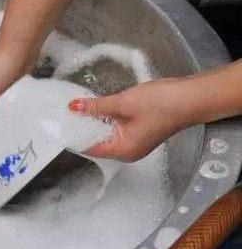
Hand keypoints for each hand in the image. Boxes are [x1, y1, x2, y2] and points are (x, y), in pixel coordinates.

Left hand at [68, 77, 192, 161]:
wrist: (191, 97)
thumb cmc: (159, 103)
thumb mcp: (122, 103)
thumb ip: (96, 107)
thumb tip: (73, 108)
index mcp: (122, 151)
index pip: (89, 148)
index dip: (73, 136)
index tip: (57, 125)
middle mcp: (127, 151)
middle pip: (97, 142)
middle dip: (81, 128)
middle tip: (61, 115)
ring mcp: (135, 142)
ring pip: (106, 134)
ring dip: (93, 122)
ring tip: (73, 110)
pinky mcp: (140, 131)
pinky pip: (116, 128)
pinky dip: (105, 119)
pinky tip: (94, 108)